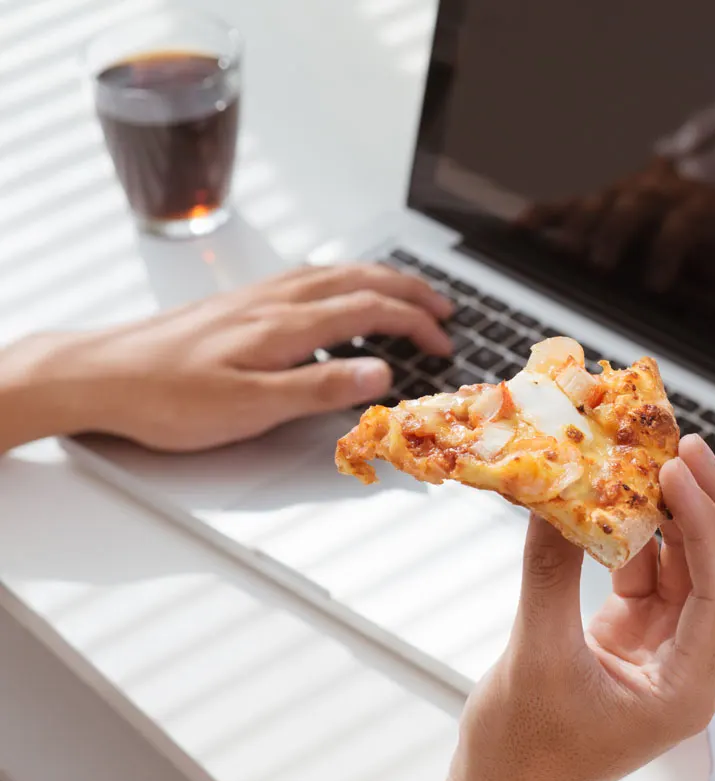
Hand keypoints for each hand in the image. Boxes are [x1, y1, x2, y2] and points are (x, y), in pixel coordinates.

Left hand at [0, 263, 452, 452]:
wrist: (103, 375)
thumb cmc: (168, 397)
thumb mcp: (251, 407)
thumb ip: (319, 388)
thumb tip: (380, 374)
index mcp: (286, 325)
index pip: (370, 311)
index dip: (415, 324)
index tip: (441, 343)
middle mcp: (276, 300)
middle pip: (360, 280)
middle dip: (410, 292)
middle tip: (444, 309)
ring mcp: (258, 297)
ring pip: (336, 272)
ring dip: (381, 279)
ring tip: (408, 293)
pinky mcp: (241, 302)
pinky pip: (310, 276)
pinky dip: (345, 278)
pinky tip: (340, 291)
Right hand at [448, 434, 714, 780]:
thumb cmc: (517, 754)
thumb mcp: (534, 654)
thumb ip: (550, 570)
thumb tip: (554, 491)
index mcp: (687, 689)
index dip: (707, 523)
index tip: (678, 467)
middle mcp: (688, 668)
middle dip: (706, 508)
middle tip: (682, 445)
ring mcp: (662, 653)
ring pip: (685, 569)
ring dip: (669, 517)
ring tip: (646, 459)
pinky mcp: (631, 641)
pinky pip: (646, 576)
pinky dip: (632, 539)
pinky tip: (613, 501)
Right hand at [518, 156, 714, 291]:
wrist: (704, 205)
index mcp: (698, 206)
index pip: (682, 222)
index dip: (669, 250)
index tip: (657, 285)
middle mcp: (659, 192)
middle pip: (635, 205)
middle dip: (617, 232)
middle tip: (603, 266)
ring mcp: (625, 194)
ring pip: (600, 202)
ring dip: (583, 227)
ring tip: (570, 256)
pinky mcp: (599, 201)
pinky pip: (567, 205)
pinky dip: (544, 215)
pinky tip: (520, 229)